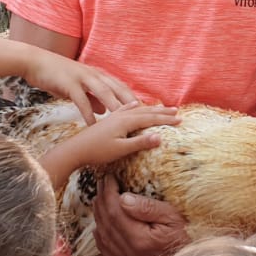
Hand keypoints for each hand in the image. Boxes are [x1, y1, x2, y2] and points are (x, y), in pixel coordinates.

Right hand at [24, 48, 136, 123]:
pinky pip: (81, 100)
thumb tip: (105, 111)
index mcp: (99, 76)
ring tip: (127, 122)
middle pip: (119, 89)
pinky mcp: (69, 83)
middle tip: (147, 117)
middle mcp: (95, 75)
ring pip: (104, 92)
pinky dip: (88, 112)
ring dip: (116, 107)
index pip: (123, 88)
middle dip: (134, 103)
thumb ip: (93, 99)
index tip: (149, 112)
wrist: (36, 62)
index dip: (136, 100)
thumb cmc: (58, 76)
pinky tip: (93, 124)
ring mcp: (82, 78)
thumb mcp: (79, 88)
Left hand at [41, 104, 178, 189]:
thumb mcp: (120, 149)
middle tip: (177, 111)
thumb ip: (140, 143)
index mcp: (126, 121)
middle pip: (146, 111)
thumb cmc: (97, 152)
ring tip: (162, 107)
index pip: (151, 119)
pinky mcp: (108, 121)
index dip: (166, 119)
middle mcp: (121, 116)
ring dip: (151, 108)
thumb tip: (160, 137)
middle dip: (162, 112)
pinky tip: (135, 103)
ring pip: (137, 110)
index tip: (180, 120)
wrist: (75, 149)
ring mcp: (114, 117)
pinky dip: (134, 106)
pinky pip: (125, 109)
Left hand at [92, 175, 187, 255]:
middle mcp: (130, 251)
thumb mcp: (173, 217)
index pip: (115, 211)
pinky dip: (100, 236)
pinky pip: (106, 251)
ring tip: (100, 198)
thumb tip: (124, 198)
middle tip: (102, 183)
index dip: (109, 192)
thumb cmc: (186, 237)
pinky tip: (99, 226)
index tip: (109, 178)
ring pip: (103, 235)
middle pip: (106, 222)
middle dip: (102, 199)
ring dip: (98, 215)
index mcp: (140, 238)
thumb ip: (148, 208)